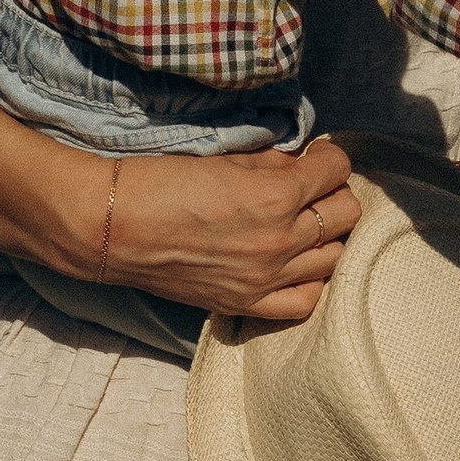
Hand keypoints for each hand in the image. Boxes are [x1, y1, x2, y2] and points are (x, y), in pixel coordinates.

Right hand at [102, 137, 359, 321]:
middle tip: (309, 189)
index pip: (338, 170)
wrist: (112, 227)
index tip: (315, 156)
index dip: (329, 157)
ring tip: (303, 224)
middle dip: (333, 194)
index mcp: (277, 195)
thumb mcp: (226, 157)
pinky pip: (306, 300)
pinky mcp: (246, 303)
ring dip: (326, 236)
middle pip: (347, 214)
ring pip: (335, 257)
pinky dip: (310, 280)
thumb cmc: (161, 181)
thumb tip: (302, 164)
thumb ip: (274, 162)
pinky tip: (296, 264)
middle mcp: (281, 240)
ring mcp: (266, 278)